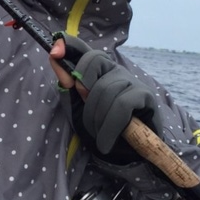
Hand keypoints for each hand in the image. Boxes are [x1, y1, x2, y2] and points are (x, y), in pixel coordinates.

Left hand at [50, 34, 158, 156]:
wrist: (128, 154)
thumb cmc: (102, 128)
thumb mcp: (79, 109)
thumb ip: (68, 86)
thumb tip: (56, 59)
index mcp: (96, 71)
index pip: (82, 48)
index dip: (68, 45)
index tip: (54, 52)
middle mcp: (115, 69)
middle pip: (93, 64)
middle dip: (85, 93)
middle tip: (88, 118)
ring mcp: (132, 80)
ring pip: (106, 89)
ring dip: (96, 119)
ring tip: (99, 137)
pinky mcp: (145, 95)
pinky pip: (122, 105)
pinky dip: (110, 127)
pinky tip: (106, 142)